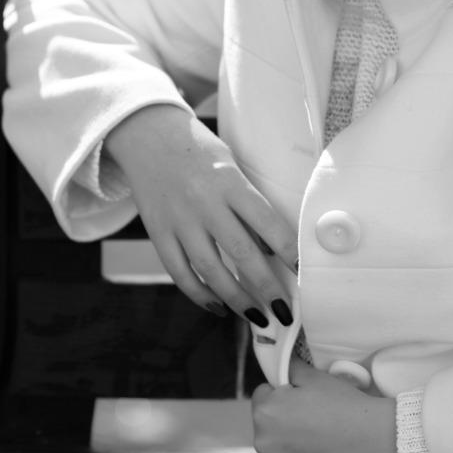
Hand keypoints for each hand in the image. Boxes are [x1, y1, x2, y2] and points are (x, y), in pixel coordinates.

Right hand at [104, 104, 296, 320]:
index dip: (288, 251)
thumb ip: (248, 203)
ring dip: (236, 299)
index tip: (304, 273)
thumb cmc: (200, 150)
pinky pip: (179, 272)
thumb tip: (271, 249)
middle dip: (266, 286)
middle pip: (241, 252)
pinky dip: (199, 295)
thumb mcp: (231, 165)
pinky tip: (218, 306)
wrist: (148, 135)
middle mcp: (205, 202)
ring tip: (257, 316)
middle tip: (285, 311)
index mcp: (230, 182)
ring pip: (210, 270)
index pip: (267, 222)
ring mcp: (179, 220)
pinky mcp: (158, 233)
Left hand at [252, 359, 398, 452]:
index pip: (263, 397)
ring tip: (320, 444)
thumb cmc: (347, 405)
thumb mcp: (317, 377)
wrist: (378, 443)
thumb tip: (283, 367)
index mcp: (265, 411)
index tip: (304, 401)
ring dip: (289, 448)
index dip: (284, 395)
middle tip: (314, 422)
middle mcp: (261, 443)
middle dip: (284, 422)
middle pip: (266, 427)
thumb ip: (291, 369)